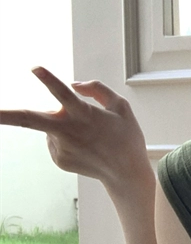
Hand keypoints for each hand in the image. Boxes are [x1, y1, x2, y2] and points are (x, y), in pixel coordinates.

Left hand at [0, 67, 150, 193]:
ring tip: (89, 137)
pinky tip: (84, 146)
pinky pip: (55, 140)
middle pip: (29, 120)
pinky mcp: (59, 159)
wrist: (126, 174)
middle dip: (5, 116)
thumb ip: (97, 89)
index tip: (34, 69)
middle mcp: (69, 132)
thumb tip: (73, 84)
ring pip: (51, 125)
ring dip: (63, 124)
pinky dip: (66, 138)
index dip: (49, 80)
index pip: (63, 94)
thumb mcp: (121, 107)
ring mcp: (62, 148)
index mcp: (85, 115)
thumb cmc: (126, 138)